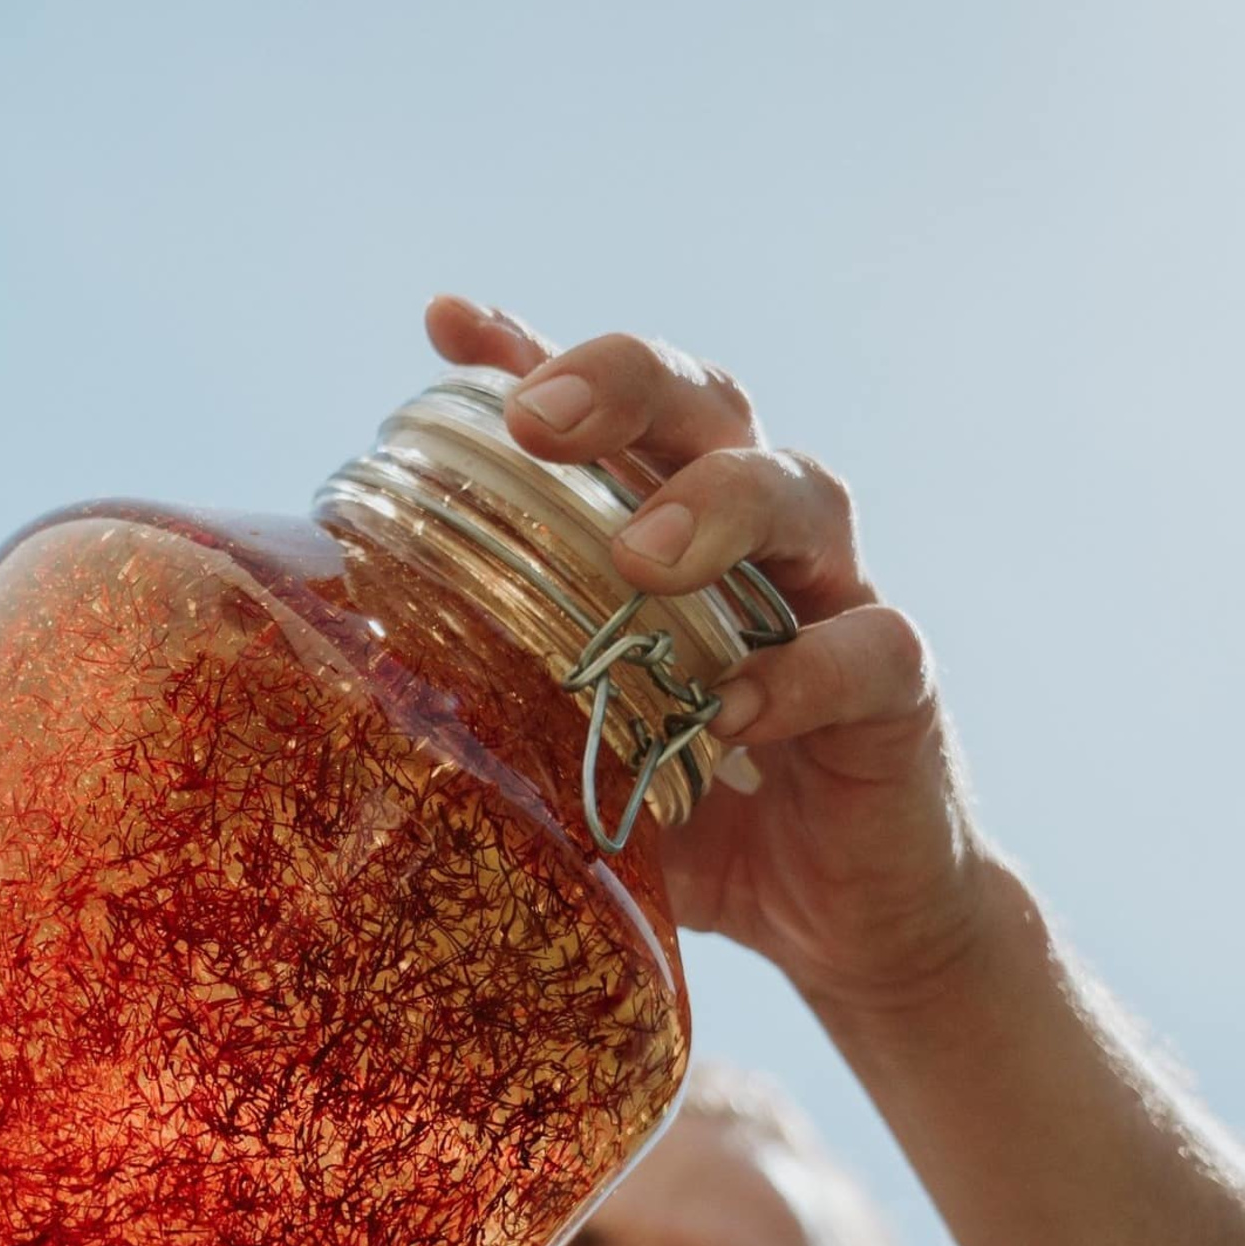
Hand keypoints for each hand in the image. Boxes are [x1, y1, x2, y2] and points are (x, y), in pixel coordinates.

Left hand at [426, 296, 1004, 1019]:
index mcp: (663, 529)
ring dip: (718, 505)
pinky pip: (868, 652)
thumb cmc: (696, 819)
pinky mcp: (897, 693)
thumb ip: (495, 705)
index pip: (601, 418)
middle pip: (706, 407)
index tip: (446, 322)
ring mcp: (835, 602)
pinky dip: (801, 674)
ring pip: (802, 494)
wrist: (839, 923)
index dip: (529, 353)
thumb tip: (347, 690)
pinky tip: (735, 711)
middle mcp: (753, 540)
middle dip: (623, 386)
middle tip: (540, 421)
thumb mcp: (571, 756)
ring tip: (642, 558)